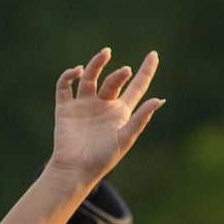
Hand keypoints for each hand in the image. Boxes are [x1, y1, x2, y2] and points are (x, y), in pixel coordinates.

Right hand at [49, 48, 161, 185]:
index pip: (137, 87)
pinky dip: (69, 76)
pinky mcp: (66, 108)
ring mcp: (84, 105)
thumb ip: (141, 118)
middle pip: (113, 81)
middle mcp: (103, 106)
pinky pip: (64, 86)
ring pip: (90, 77)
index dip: (146, 71)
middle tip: (125, 71)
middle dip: (119, 74)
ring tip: (105, 54)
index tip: (154, 54)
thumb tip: (159, 100)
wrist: (75, 169)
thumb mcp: (126, 138)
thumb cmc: (103, 158)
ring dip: (97, 64)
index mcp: (121, 112)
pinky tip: (78, 71)